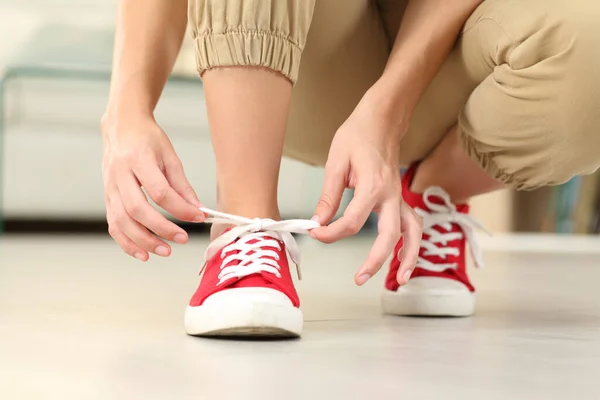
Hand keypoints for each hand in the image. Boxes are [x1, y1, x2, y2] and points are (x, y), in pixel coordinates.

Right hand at [101, 113, 204, 260]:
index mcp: (138, 159)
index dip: (180, 208)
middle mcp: (119, 174)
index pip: (159, 191)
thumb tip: (197, 210)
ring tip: (165, 251)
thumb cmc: (148, 139)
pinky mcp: (106, 196)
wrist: (121, 126)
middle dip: (161, 228)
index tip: (198, 217)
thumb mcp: (170, 156)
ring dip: (143, 240)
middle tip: (182, 239)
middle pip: (137, 209)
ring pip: (122, 220)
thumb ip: (182, 185)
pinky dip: (126, 241)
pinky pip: (113, 224)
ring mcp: (109, 187)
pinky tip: (143, 253)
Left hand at [310, 88, 422, 285]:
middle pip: (390, 235)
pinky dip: (412, 244)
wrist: (381, 120)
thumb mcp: (336, 162)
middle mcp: (391, 195)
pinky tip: (404, 259)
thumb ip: (329, 196)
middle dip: (375, 260)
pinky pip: (413, 225)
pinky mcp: (400, 198)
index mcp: (372, 185)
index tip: (316, 233)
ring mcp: (399, 197)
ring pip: (412, 233)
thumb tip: (318, 222)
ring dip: (408, 258)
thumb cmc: (357, 136)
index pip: (353, 221)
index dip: (332, 233)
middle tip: (359, 278)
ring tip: (399, 281)